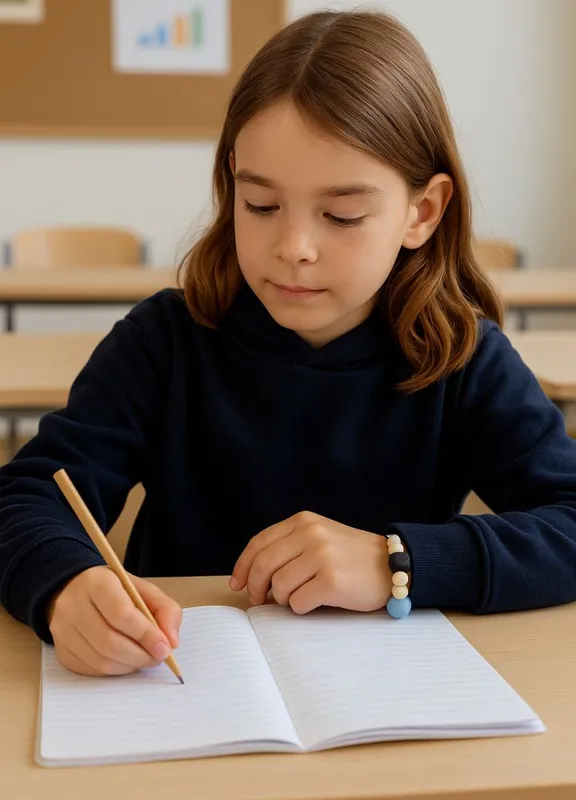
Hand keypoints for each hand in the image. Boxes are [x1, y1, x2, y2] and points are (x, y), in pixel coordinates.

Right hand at [48, 566, 182, 677]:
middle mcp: (73, 606)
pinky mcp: (62, 652)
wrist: (75, 591)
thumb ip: (165, 609)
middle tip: (158, 657)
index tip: (165, 648)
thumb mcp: (143, 589)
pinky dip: (115, 670)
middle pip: (110, 641)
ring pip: (101, 660)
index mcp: (96, 583)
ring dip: (130, 665)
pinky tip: (126, 660)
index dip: (146, 634)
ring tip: (145, 658)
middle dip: (140, 655)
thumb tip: (172, 641)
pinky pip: (92, 670)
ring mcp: (63, 631)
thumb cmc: (115, 591)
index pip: (121, 613)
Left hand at [230, 511, 391, 613]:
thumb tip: (250, 576)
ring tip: (299, 597)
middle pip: (263, 565)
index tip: (237, 584)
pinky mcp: (332, 581)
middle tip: (260, 601)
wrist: (394, 564)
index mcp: (304, 521)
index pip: (259, 543)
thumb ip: (289, 546)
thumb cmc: (352, 557)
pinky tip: (316, 602)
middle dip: (256, 588)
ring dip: (283, 599)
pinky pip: (298, 602)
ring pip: (278, 586)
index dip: (243, 567)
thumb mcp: (320, 537)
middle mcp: (311, 534)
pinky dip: (301, 608)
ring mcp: (322, 556)